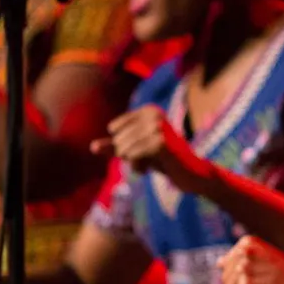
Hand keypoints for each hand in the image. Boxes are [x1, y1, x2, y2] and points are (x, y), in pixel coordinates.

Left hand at [91, 105, 211, 193]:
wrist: (191, 174)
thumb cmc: (164, 160)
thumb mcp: (137, 151)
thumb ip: (114, 147)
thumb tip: (92, 147)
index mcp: (149, 109)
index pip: (114, 129)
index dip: (123, 145)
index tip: (144, 150)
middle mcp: (154, 113)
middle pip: (118, 139)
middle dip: (128, 155)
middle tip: (150, 159)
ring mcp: (158, 127)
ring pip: (124, 148)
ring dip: (133, 162)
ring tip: (151, 163)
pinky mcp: (161, 142)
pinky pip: (132, 155)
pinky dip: (138, 166)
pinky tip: (151, 168)